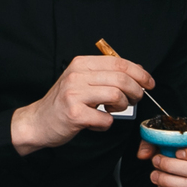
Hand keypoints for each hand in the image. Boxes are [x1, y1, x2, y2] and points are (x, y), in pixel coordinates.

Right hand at [10, 55, 155, 155]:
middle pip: (121, 79)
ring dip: (122, 107)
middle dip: (136, 92)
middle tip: (135, 100)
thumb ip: (105, 74)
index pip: (119, 62)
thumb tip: (137, 71)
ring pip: (116, 96)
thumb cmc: (63, 103)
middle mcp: (77, 76)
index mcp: (80, 64)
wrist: (37, 122)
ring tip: (112, 110)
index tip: (149, 83)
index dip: (140, 73)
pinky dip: (106, 124)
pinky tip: (96, 122)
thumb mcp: (81, 80)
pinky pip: (106, 119)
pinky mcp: (75, 114)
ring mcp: (75, 94)